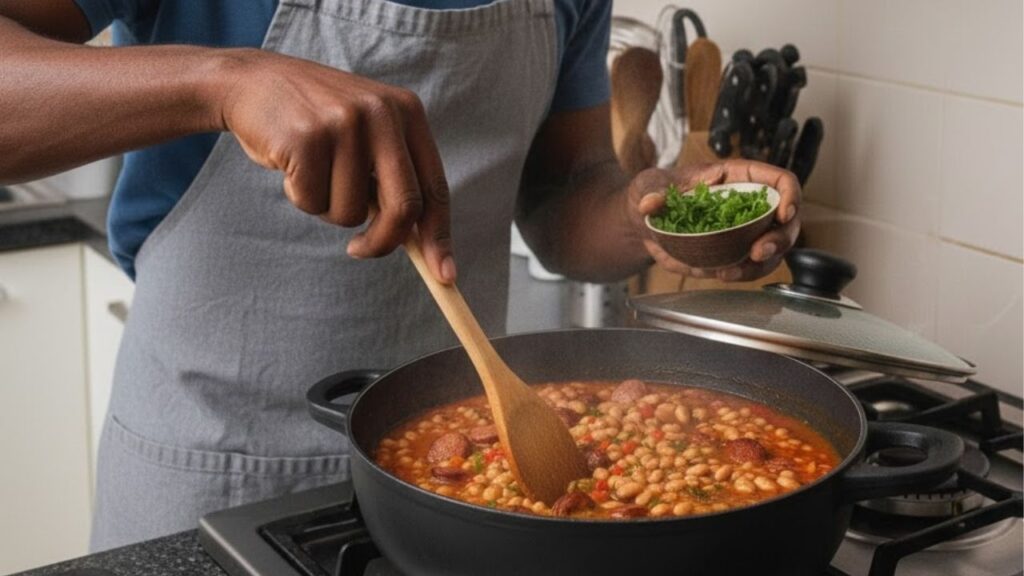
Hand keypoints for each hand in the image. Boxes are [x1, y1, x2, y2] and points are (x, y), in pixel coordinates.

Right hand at [213, 50, 454, 282]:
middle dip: (383, 242)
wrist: (252, 81)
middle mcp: (382, 112)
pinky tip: (290, 164)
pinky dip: (300, 196)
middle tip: (360, 250)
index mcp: (407, 111)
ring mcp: (345, 123)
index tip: (444, 275)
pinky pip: (313, 202)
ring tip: (312, 172)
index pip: (434, 187)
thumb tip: (420, 244)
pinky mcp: (307, 137)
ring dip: (327, 208)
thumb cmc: (315, 121)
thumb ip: (393, 179)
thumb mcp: (366, 135)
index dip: (439, 235)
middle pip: (404, 207)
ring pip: (351, 212)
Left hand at [630, 159, 800, 281]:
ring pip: (773, 251)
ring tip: (733, 271)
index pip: (779, 180)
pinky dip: (741, 274)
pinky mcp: (734, 254)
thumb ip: (652, 191)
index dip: (790, 195)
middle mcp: (750, 205)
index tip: (784, 213)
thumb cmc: (655, 192)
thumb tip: (651, 203)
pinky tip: (723, 273)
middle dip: (779, 239)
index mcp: (739, 178)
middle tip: (758, 252)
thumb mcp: (650, 185)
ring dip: (760, 265)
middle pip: (786, 221)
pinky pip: (750, 268)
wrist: (644, 221)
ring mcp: (746, 232)